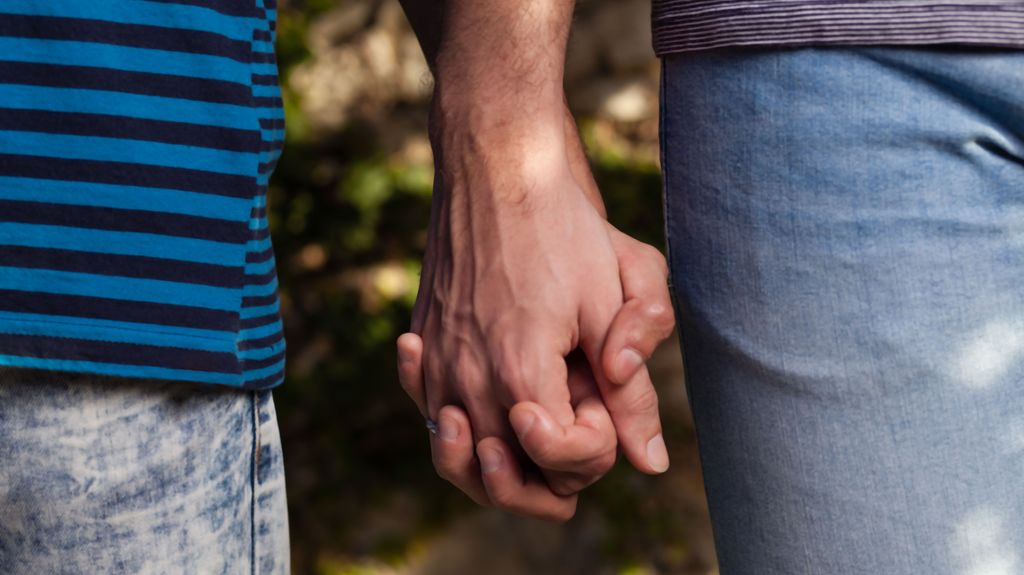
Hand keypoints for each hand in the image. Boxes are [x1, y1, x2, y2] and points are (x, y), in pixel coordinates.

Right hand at [399, 218, 674, 519]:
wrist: (496, 170)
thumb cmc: (564, 229)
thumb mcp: (618, 300)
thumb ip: (635, 390)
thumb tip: (651, 463)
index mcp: (521, 369)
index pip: (559, 461)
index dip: (596, 448)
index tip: (603, 402)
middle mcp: (467, 377)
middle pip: (503, 478)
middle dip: (552, 472)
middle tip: (577, 433)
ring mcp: (434, 363)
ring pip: (458, 459)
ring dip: (499, 468)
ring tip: (531, 441)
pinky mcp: (420, 345)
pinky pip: (429, 414)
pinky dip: (455, 431)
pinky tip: (478, 410)